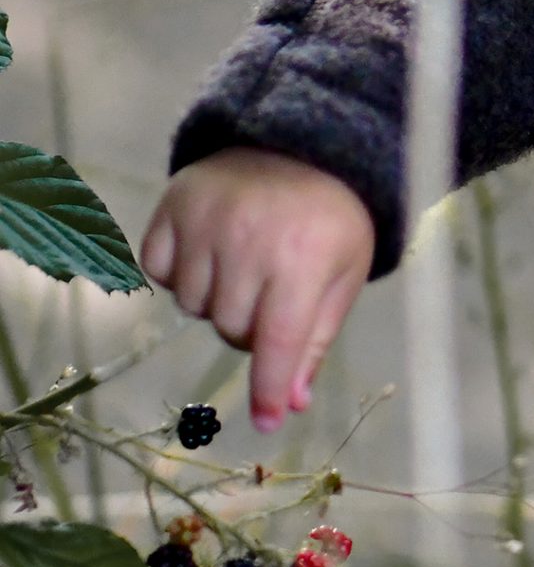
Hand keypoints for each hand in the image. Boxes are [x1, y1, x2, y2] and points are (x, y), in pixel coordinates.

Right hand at [140, 150, 374, 434]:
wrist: (302, 143)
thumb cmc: (330, 218)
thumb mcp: (343, 275)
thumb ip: (315, 340)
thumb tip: (289, 403)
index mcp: (302, 260)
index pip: (276, 342)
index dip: (267, 388)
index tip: (265, 422)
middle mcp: (249, 240)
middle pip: (230, 330)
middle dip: (250, 328)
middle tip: (271, 294)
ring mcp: (206, 220)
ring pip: (192, 305)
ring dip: (215, 300)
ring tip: (243, 264)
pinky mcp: (174, 203)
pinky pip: (158, 269)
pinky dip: (178, 271)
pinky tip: (209, 249)